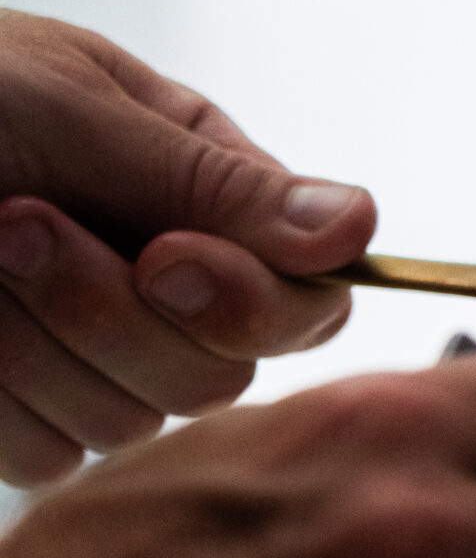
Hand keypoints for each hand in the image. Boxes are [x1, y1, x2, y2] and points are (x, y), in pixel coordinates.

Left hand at [0, 9, 376, 485]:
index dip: (251, 305)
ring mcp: (94, 363)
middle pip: (219, 375)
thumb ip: (211, 185)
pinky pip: (47, 454)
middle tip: (15, 223)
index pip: (301, 301)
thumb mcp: (70, 103)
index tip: (166, 265)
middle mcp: (162, 289)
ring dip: (31, 336)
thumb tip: (360, 227)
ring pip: (130, 420)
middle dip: (110, 312)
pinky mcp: (24, 423)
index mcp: (197, 197)